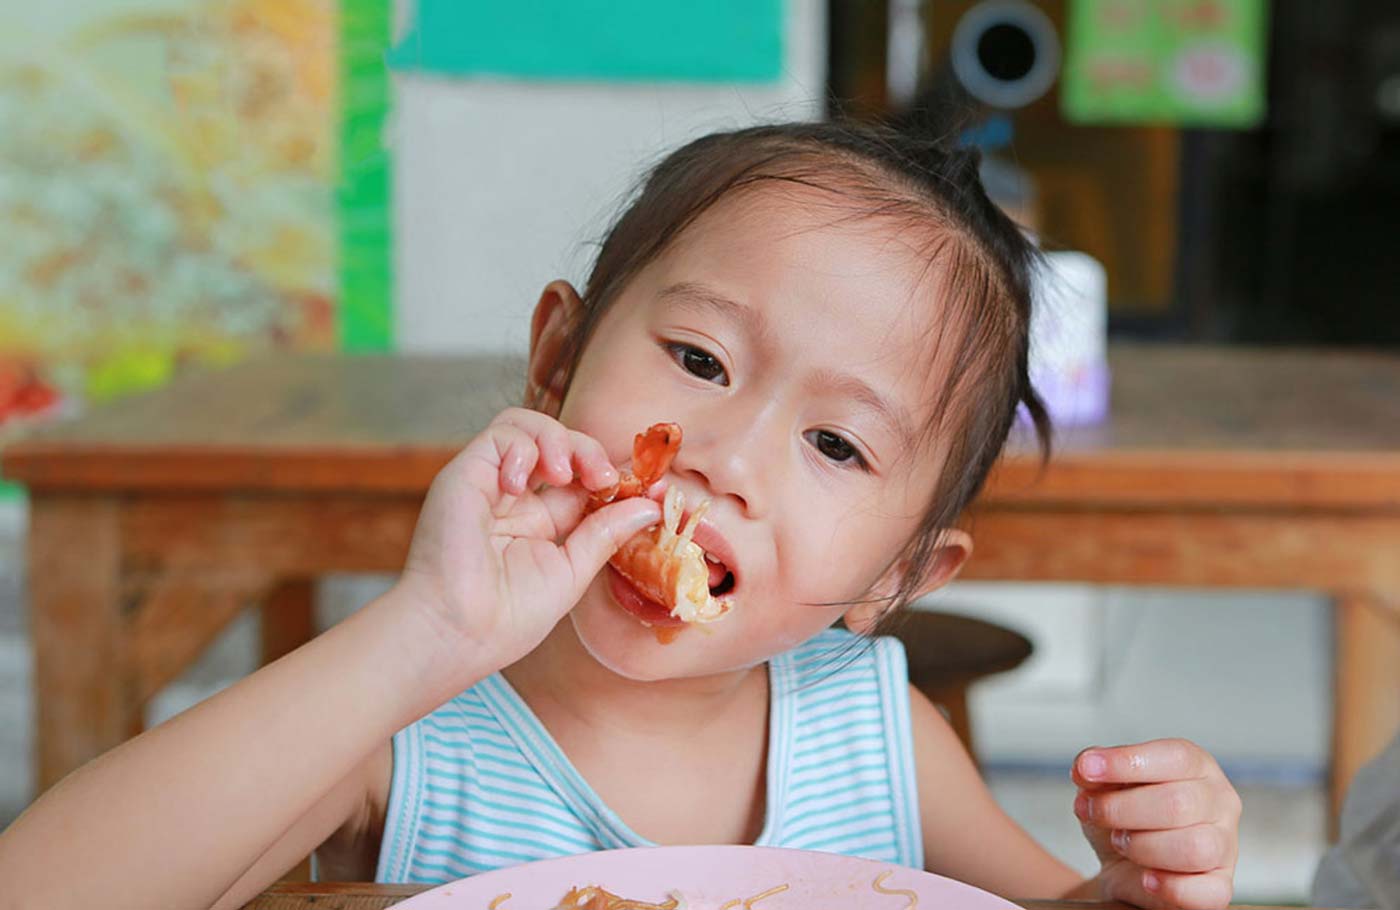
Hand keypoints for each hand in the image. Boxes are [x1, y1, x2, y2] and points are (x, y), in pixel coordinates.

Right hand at [392, 408, 660, 667]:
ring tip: (565, 473)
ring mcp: (489, 483)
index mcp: (538, 522)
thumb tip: (649, 506)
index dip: (612, 476)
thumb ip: (605, 534)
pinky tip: (521, 483)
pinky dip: (522, 447)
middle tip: (604, 478)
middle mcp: (513, 498)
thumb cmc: (506, 619)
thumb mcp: (572, 572)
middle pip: (558, 445)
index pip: (581, 478)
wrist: (458, 634)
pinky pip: (501, 433)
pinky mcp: (465, 473)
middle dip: (588, 451)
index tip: (649, 489)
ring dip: (558, 440)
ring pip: (528, 427)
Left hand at [1072, 739, 1241, 908]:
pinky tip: (1147, 878)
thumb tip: (1085, 766)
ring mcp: (1225, 845)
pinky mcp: (1220, 885)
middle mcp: (1219, 802)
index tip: (1088, 768)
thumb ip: (1094, 772)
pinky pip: (1207, 892)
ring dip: (1142, 846)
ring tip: (1122, 842)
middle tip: (1095, 812)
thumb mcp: (1102, 787)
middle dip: (1121, 809)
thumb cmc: (1123, 817)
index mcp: (1196, 766)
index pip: (1175, 757)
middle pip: (1178, 803)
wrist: (1123, 866)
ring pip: (1194, 848)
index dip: (1128, 762)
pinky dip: (1170, 886)